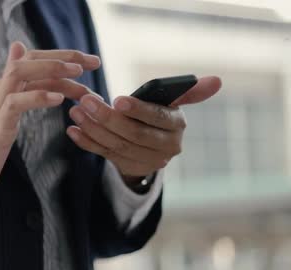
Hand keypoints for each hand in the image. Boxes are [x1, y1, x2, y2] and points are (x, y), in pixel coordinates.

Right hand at [0, 42, 101, 201]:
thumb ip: (23, 91)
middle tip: (93, 63)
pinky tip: (58, 99)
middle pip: (29, 59)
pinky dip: (38, 97)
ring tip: (78, 74)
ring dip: (51, 70)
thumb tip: (29, 61)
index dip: (62, 56)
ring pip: (20, 72)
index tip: (90, 62)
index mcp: (4, 87)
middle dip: (63, 57)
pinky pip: (16, 103)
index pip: (33, 59)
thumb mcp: (9, 114)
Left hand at [66, 76, 221, 183]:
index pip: (157, 118)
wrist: (153, 146)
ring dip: (93, 128)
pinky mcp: (129, 168)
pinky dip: (87, 143)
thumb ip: (190, 92)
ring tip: (76, 112)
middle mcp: (165, 148)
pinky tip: (73, 130)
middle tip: (85, 101)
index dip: (138, 110)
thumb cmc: (160, 114)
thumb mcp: (173, 102)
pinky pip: (105, 155)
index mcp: (177, 127)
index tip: (117, 99)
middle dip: (107, 118)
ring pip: (116, 146)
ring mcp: (147, 162)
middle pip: (133, 134)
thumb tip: (217, 80)